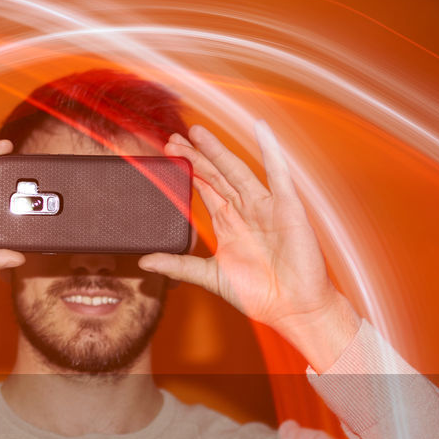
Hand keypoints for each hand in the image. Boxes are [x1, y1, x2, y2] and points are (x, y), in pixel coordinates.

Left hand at [138, 122, 359, 369]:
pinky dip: (271, 151)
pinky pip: (279, 175)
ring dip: (218, 151)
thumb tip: (145, 261)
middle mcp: (247, 211)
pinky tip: (261, 129)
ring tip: (197, 132)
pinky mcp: (287, 208)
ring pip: (238, 171)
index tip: (169, 153)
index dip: (189, 171)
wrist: (293, 309)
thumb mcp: (210, 276)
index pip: (205, 189)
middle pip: (217, 175)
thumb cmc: (259, 295)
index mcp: (229, 224)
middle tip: (173, 138)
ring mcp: (266, 206)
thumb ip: (179, 265)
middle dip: (196, 157)